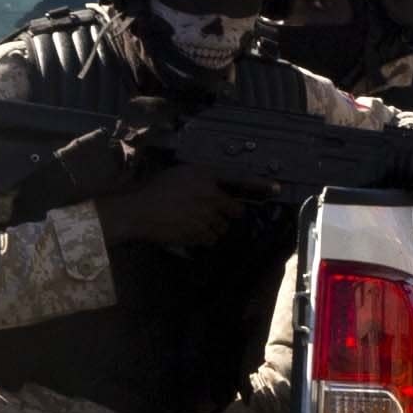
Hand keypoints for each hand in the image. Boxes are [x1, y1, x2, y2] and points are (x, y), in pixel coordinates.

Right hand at [101, 159, 254, 253]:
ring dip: (213, 227)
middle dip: (226, 214)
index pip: (239, 179)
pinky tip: (187, 230)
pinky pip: (211, 238)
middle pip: (235, 211)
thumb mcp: (180, 174)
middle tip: (210, 212)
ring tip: (191, 221)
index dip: (259, 185)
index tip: (275, 188)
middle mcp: (210, 194)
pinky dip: (203, 237)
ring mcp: (206, 215)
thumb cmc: (154, 189)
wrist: (137, 210)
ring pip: (222, 227)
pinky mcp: (199, 233)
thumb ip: (202, 180)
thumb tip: (217, 191)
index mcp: (205, 175)